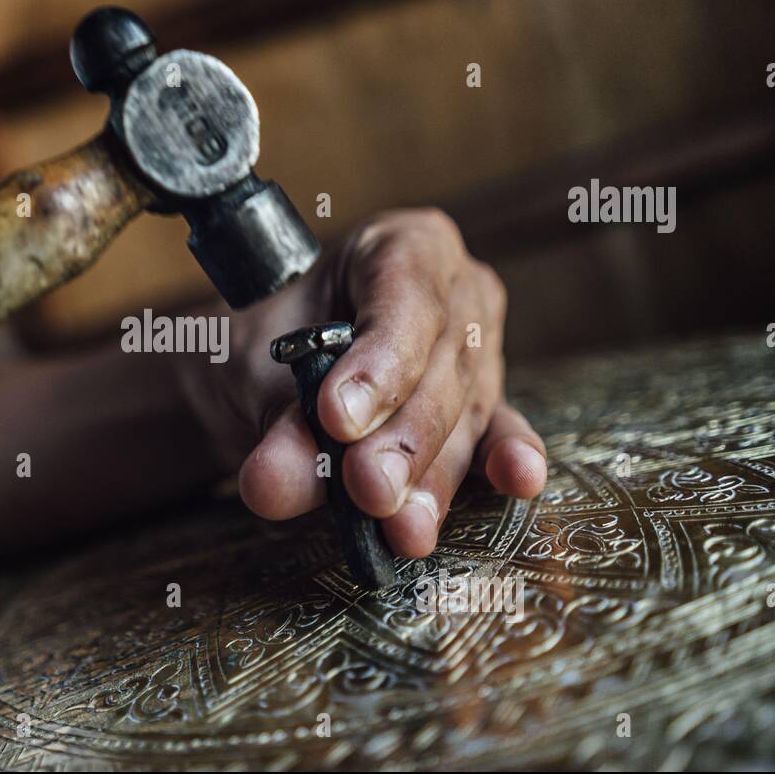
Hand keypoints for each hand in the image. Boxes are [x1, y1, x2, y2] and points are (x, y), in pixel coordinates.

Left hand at [184, 208, 546, 558]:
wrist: (268, 376)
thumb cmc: (268, 349)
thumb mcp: (256, 377)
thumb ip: (277, 425)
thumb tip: (277, 485)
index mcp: (402, 246)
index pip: (405, 298)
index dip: (380, 363)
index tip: (338, 418)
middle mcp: (457, 289)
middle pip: (441, 365)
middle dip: (405, 438)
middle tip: (369, 489)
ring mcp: (482, 348)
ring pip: (466, 414)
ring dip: (433, 477)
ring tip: (403, 528)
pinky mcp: (490, 406)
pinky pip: (497, 435)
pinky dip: (501, 463)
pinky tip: (518, 480)